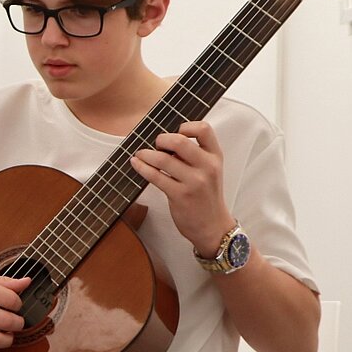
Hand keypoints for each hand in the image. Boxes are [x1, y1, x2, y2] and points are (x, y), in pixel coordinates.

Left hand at [130, 120, 234, 252]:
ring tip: (141, 154)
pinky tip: (136, 163)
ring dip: (146, 154)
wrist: (212, 226)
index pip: (204, 129)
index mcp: (215, 156)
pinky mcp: (180, 195)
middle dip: (162, 139)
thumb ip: (193, 155)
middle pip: (180, 141)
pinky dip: (142, 167)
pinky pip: (155, 176)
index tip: (176, 132)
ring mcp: (194, 182)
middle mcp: (207, 167)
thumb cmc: (206, 196)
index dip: (186, 126)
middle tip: (156, 144)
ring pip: (163, 160)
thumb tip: (165, 140)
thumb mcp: (209, 170)